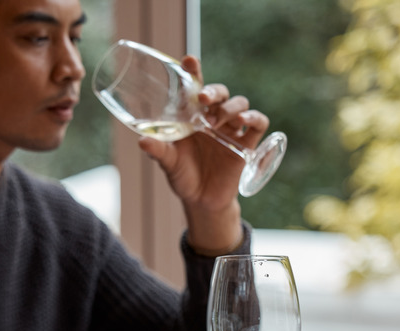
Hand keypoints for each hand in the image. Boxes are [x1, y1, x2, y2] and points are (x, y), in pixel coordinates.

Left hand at [138, 55, 269, 251]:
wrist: (201, 201)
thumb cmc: (183, 176)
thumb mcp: (168, 163)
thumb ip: (158, 150)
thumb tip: (141, 140)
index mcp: (193, 116)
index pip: (194, 87)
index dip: (194, 72)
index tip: (188, 60)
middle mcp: (213, 118)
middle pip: (220, 92)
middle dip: (214, 91)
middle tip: (203, 99)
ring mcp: (231, 130)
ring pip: (239, 104)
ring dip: (230, 107)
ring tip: (216, 122)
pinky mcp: (246, 144)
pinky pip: (258, 124)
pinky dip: (255, 118)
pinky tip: (245, 122)